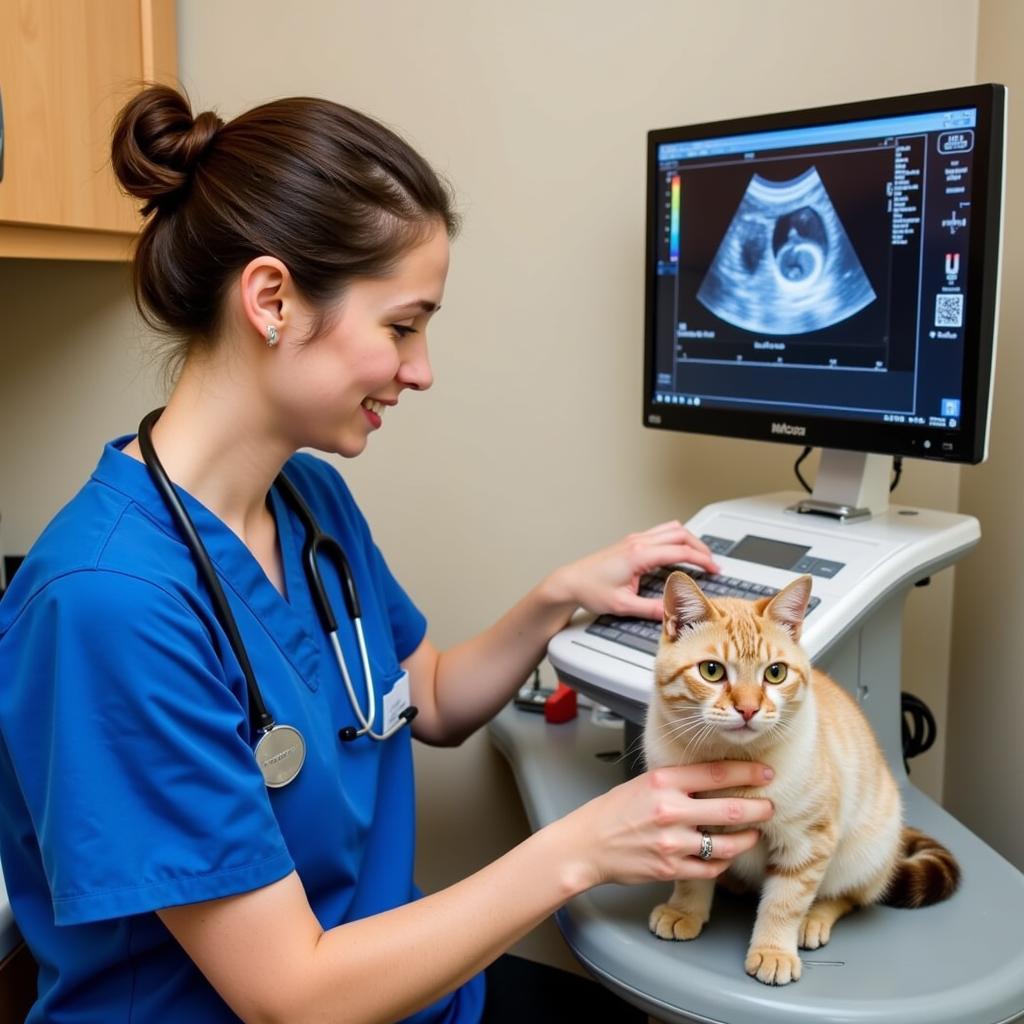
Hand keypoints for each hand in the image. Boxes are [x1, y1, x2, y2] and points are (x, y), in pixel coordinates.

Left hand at [548, 521, 718, 619]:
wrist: (570, 582)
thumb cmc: (591, 590)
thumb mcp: (624, 605)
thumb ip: (652, 609)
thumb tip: (675, 612)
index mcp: (639, 554)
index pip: (680, 551)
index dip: (701, 560)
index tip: (714, 569)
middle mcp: (638, 542)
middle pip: (680, 533)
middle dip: (700, 547)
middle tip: (712, 563)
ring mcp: (634, 540)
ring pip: (670, 529)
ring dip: (689, 540)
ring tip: (700, 556)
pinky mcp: (631, 543)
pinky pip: (660, 533)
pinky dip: (676, 540)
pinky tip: (679, 552)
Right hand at [556, 761, 773, 891]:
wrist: (587, 845)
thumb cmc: (613, 812)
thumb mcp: (644, 783)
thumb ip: (677, 781)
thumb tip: (713, 777)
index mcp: (662, 782)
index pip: (715, 773)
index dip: (746, 773)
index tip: (765, 773)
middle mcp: (670, 810)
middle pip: (730, 809)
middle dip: (759, 808)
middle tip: (771, 806)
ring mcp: (672, 842)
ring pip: (727, 844)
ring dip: (747, 839)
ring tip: (754, 834)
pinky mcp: (671, 869)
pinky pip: (711, 868)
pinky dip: (723, 862)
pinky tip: (727, 855)